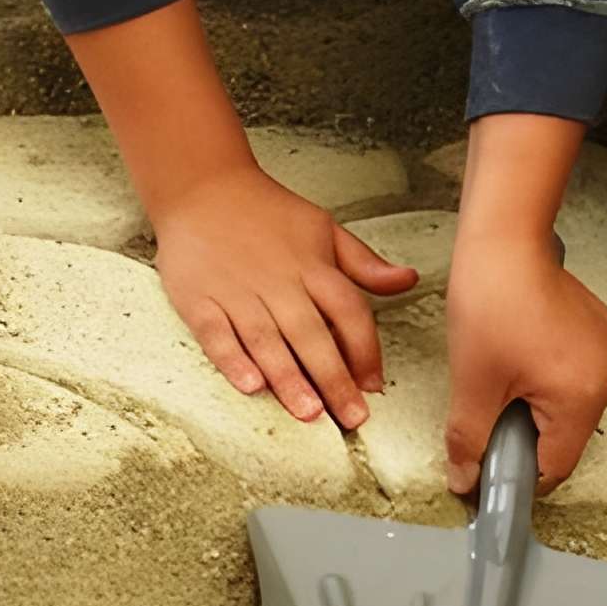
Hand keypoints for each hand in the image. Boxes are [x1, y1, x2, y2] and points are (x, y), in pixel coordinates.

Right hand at [148, 162, 416, 427]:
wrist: (200, 188)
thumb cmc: (264, 212)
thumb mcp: (323, 228)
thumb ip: (363, 263)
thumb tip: (408, 280)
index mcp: (313, 266)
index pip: (349, 313)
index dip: (364, 351)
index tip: (373, 385)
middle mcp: (278, 282)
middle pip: (312, 336)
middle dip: (334, 379)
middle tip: (350, 417)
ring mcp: (236, 292)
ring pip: (267, 341)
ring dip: (289, 378)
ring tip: (309, 412)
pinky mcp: (198, 299)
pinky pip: (216, 334)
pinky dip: (232, 359)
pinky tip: (250, 385)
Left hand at [444, 234, 606, 494]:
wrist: (503, 245)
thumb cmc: (490, 305)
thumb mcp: (471, 383)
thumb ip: (469, 438)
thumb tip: (464, 479)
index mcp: (581, 397)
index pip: (555, 466)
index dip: (514, 477)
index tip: (482, 475)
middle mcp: (605, 378)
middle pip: (562, 437)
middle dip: (519, 438)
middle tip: (480, 421)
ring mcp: (605, 353)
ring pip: (565, 408)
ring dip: (529, 409)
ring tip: (495, 383)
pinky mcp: (596, 334)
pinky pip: (570, 377)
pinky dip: (541, 383)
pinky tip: (512, 362)